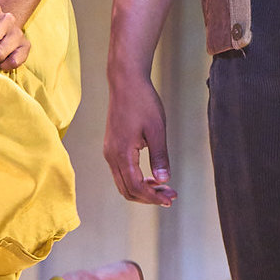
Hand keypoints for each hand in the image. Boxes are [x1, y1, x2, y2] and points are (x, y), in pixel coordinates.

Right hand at [104, 69, 174, 205]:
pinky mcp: (111, 146)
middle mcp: (111, 155)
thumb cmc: (142, 101)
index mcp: (121, 153)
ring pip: (122, 183)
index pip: (136, 187)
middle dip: (149, 197)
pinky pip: (120, 172)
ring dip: (142, 190)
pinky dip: (135, 180)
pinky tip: (150, 176)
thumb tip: (164, 180)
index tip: (170, 198)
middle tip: (170, 196)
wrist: (126, 81)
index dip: (153, 197)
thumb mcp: (157, 129)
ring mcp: (109, 151)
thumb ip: (159, 157)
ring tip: (163, 188)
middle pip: (127, 190)